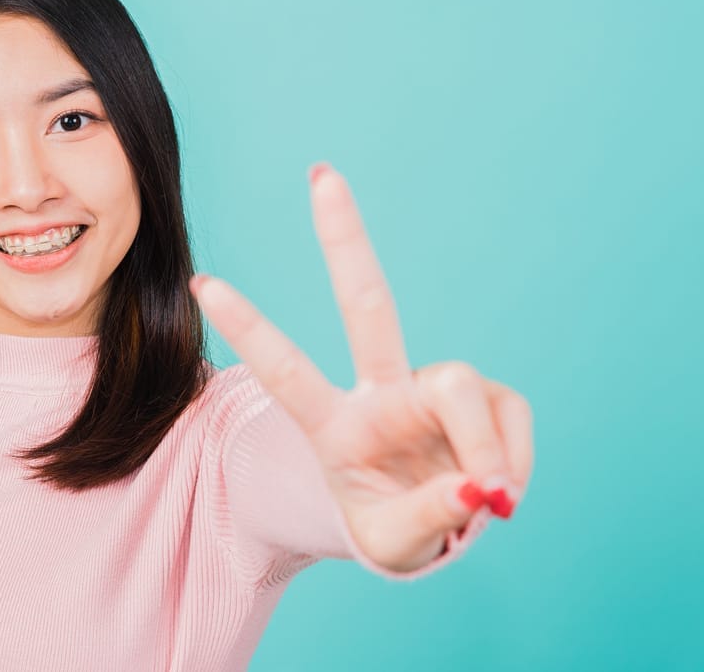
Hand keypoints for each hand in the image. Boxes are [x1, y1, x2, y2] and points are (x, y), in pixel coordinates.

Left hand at [189, 163, 533, 572]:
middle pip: (367, 302)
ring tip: (493, 500)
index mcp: (333, 427)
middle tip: (321, 173)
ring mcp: (429, 388)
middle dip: (345, 238)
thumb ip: (428, 516)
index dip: (250, 328)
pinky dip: (513, 458)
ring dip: (482, 447)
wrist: (432, 532)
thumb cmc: (392, 526)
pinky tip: (501, 486)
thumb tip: (479, 485)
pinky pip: (507, 416)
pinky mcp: (483, 395)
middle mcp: (379, 393)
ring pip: (461, 385)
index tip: (202, 282)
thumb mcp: (394, 543)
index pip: (286, 371)